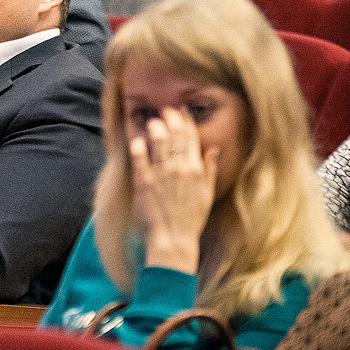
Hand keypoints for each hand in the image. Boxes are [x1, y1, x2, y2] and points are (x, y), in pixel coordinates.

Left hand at [130, 107, 217, 274]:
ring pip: (159, 143)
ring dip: (156, 128)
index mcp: (196, 169)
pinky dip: (139, 148)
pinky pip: (140, 160)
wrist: (174, 239)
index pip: (192, 138)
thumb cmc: (191, 218)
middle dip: (170, 118)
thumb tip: (212, 149)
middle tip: (165, 110)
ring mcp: (161, 174)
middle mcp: (180, 168)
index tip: (180, 111)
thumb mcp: (207, 193)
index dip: (185, 121)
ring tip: (152, 121)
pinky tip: (137, 139)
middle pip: (175, 135)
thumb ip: (209, 169)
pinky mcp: (144, 182)